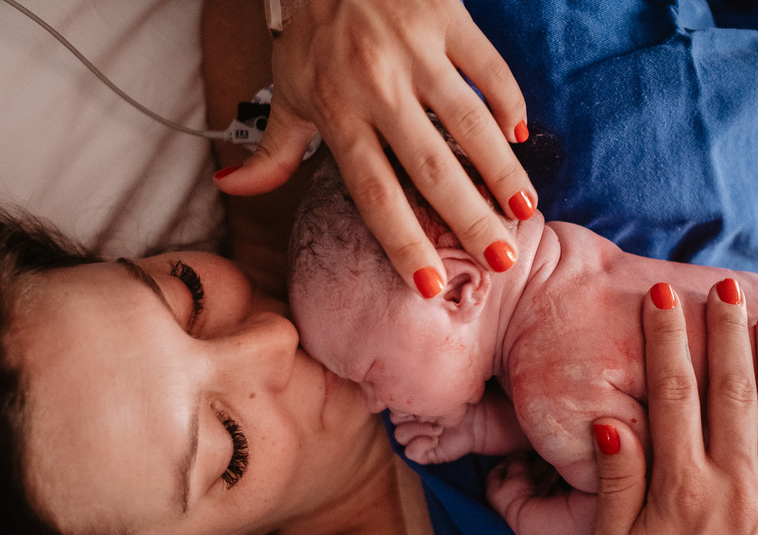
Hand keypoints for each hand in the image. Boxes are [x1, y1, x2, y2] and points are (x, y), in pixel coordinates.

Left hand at [214, 0, 536, 297]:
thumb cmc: (309, 29)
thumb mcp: (285, 89)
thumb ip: (270, 150)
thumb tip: (232, 188)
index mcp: (337, 113)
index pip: (374, 192)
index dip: (401, 241)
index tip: (428, 285)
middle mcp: (377, 88)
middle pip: (430, 168)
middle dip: (469, 219)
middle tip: (501, 261)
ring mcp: (415, 52)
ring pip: (468, 121)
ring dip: (501, 170)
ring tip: (525, 213)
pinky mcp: (445, 17)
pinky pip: (486, 66)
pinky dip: (508, 99)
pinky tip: (520, 135)